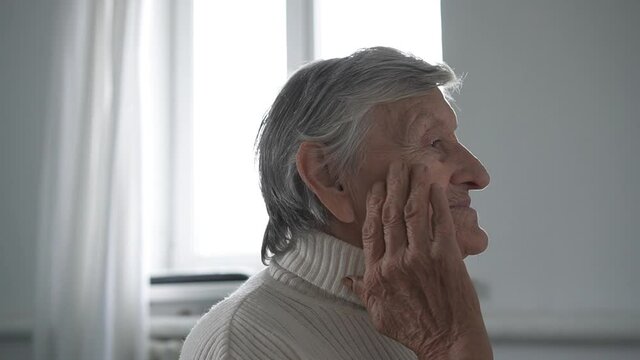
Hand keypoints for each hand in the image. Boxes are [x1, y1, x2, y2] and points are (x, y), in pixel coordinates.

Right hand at [343, 161, 491, 358]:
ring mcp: (422, 258)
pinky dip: (437, 203)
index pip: (372, 229)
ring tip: (416, 168)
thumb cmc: (414, 329)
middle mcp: (396, 261)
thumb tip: (347, 279)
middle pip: (391, 214)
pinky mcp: (447, 258)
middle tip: (396, 166)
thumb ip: (362, 291)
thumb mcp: (379, 313)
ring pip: (414, 213)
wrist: (448, 342)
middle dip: (393, 185)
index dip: (374, 204)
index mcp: (378, 272)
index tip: (377, 187)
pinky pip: (440, 223)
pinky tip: (435, 188)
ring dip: (414, 186)